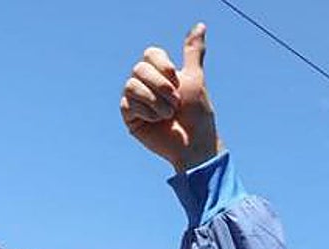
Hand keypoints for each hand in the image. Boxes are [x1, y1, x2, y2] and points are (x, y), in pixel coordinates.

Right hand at [121, 23, 221, 171]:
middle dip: (161, 86)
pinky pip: (127, 103)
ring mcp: (136, 100)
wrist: (194, 144)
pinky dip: (146, 111)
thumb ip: (192, 52)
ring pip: (131, 85)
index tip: (177, 80)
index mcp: (161, 73)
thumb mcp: (195, 78)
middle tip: (175, 102)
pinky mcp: (129, 117)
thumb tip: (201, 25)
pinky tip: (157, 121)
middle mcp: (146, 84)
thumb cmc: (197, 114)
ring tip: (168, 114)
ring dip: (155, 100)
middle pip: (139, 68)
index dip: (162, 65)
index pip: (150, 54)